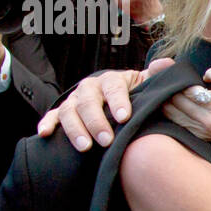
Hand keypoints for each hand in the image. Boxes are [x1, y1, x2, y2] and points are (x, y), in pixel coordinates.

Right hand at [36, 61, 174, 149]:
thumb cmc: (138, 96)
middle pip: (88, 101)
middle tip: (106, 140)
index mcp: (112, 80)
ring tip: (85, 147)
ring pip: (69, 110)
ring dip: (75, 128)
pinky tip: (45, 134)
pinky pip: (53, 116)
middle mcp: (91, 88)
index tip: (124, 117)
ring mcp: (75, 100)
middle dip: (96, 121)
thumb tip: (165, 63)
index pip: (113, 87)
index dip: (118, 101)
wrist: (123, 104)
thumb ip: (158, 76)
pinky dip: (47, 123)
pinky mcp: (63, 113)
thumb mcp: (150, 86)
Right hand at [163, 68, 210, 164]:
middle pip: (176, 98)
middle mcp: (207, 120)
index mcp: (200, 131)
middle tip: (177, 82)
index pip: (170, 112)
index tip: (166, 93)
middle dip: (173, 88)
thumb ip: (199, 126)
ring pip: (191, 87)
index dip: (164, 100)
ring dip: (190, 81)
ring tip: (195, 81)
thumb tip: (187, 108)